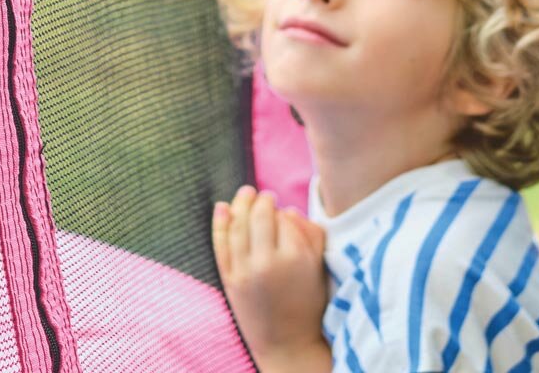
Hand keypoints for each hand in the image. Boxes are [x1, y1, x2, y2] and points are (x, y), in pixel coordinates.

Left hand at [212, 185, 330, 369]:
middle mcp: (268, 262)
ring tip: (246, 193)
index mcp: (296, 257)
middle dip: (262, 201)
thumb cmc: (308, 303)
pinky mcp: (230, 281)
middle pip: (260, 217)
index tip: (283, 210)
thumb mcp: (319, 268)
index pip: (285, 218)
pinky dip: (219, 223)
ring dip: (240, 204)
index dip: (283, 211)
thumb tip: (288, 209)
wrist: (288, 344)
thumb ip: (311, 235)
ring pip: (238, 226)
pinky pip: (221, 245)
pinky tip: (222, 207)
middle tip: (265, 195)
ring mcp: (246, 271)